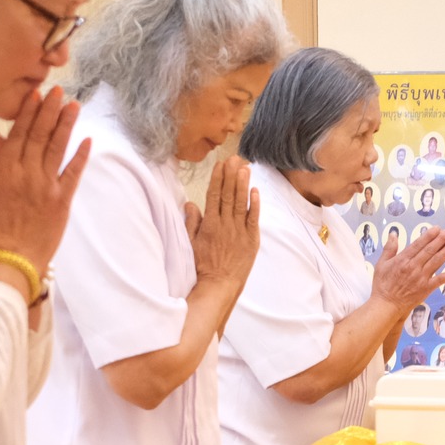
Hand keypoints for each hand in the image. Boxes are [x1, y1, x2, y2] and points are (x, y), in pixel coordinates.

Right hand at [0, 85, 90, 272]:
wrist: (9, 258)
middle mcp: (26, 172)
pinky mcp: (62, 200)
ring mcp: (46, 185)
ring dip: (67, 124)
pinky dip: (81, 155)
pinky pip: (74, 173)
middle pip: (40, 134)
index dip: (29, 112)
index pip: (19, 132)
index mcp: (3, 168)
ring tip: (74, 105)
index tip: (36, 94)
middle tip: (58, 90)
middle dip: (50, 110)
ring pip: (58, 148)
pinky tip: (87, 139)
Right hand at [187, 154, 259, 287]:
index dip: (218, 178)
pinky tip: (255, 191)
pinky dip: (255, 204)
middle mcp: (225, 224)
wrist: (219, 286)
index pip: (214, 195)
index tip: (220, 164)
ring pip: (242, 203)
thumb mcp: (190, 244)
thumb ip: (191, 222)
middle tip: (235, 158)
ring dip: (243, 184)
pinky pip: (254, 219)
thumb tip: (189, 203)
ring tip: (245, 168)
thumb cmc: (202, 267)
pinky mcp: (252, 240)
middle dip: (231, 175)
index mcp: (210, 224)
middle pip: (229, 195)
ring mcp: (240, 232)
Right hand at [371, 226, 444, 310]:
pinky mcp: (425, 289)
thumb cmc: (382, 285)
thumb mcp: (381, 264)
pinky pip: (438, 281)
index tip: (438, 228)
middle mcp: (413, 267)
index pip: (418, 244)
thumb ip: (389, 248)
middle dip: (442, 239)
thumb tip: (393, 234)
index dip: (429, 236)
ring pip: (436, 262)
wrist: (385, 305)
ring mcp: (420, 278)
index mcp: (402, 260)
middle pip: (430, 250)